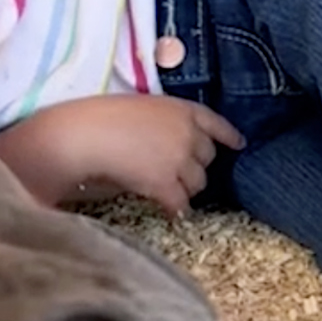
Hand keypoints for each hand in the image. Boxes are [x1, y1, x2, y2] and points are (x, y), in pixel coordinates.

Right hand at [76, 95, 244, 217]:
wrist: (83, 136)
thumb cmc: (98, 116)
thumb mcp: (137, 107)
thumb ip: (159, 121)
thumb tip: (162, 144)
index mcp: (179, 108)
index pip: (214, 121)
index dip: (227, 134)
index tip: (238, 143)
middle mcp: (187, 133)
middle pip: (207, 157)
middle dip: (194, 165)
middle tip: (175, 172)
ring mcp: (179, 159)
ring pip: (197, 182)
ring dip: (184, 187)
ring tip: (165, 191)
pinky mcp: (166, 183)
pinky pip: (180, 202)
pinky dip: (175, 209)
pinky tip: (170, 213)